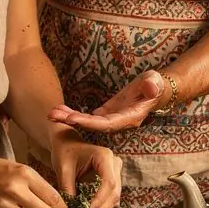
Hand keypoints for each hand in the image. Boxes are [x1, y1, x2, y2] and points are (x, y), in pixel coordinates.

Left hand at [48, 69, 167, 132]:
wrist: (157, 89)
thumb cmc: (157, 85)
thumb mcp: (155, 82)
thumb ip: (153, 86)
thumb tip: (151, 86)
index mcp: (130, 118)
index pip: (106, 123)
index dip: (89, 122)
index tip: (71, 119)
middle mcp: (118, 122)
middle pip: (93, 125)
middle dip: (73, 121)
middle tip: (52, 116)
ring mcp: (112, 118)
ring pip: (88, 122)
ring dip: (69, 118)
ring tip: (51, 113)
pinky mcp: (107, 113)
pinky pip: (88, 116)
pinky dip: (75, 114)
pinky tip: (60, 111)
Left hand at [49, 126, 122, 207]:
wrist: (67, 145)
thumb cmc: (64, 153)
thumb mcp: (63, 169)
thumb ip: (68, 188)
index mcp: (104, 156)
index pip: (109, 182)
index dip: (100, 200)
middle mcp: (115, 163)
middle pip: (115, 192)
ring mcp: (116, 172)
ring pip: (115, 197)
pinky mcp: (112, 181)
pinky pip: (111, 198)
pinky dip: (101, 207)